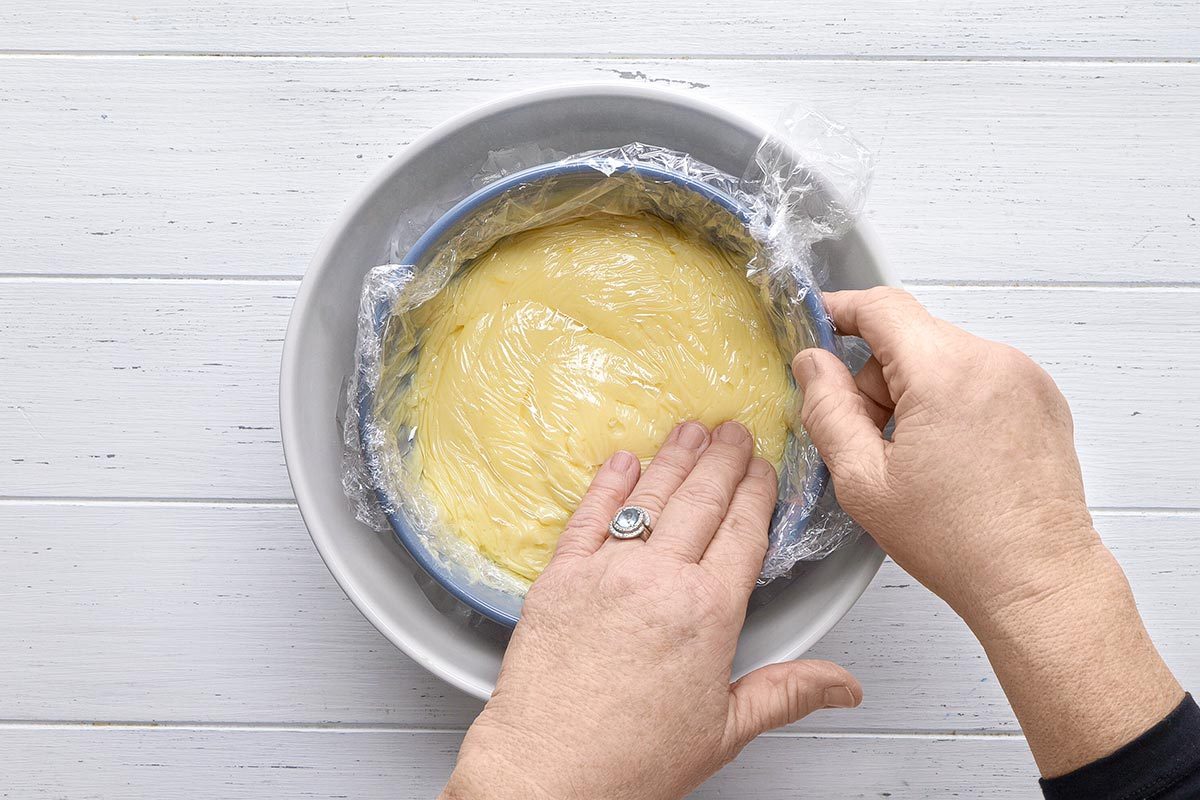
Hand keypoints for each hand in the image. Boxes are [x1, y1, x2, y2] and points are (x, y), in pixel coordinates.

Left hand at [442, 421, 861, 799]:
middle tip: (736, 430)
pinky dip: (607, 484)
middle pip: (702, 501)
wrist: (548, 773)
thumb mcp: (724, 731)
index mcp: (708, 613)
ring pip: (650, 497)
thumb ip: (786, 693)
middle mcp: (659, 580)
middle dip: (724, 460)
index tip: (764, 468)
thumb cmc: (631, 759)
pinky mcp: (559, 577)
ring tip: (691, 430)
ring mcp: (606, 572)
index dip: (757, 493)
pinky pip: (589, 516)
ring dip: (674, 458)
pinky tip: (622, 461)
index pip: (744, 532)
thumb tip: (844, 685)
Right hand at [792, 287, 1180, 775]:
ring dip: (915, 391)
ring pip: (943, 356)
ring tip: (919, 459)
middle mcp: (993, 360)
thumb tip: (813, 363)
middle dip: (878, 377)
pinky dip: (952, 400)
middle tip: (872, 440)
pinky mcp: (1043, 397)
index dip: (840, 311)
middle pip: (910, 336)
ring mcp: (1025, 376)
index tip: (816, 327)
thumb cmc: (956, 541)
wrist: (1038, 580)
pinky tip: (952, 456)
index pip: (882, 307)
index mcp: (946, 372)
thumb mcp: (864, 481)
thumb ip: (827, 410)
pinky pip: (977, 375)